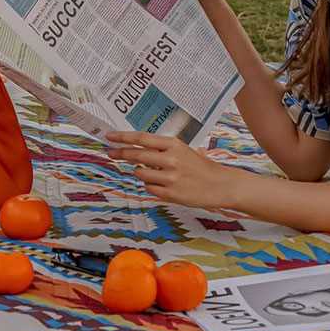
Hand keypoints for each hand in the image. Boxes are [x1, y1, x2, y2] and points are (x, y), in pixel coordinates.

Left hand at [105, 130, 226, 209]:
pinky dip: (150, 185)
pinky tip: (162, 184)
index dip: (122, 137)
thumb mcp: (183, 150)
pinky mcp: (170, 193)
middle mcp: (170, 159)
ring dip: (141, 172)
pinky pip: (149, 188)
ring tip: (153, 172)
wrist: (220, 184)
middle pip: (135, 155)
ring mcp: (169, 177)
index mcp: (173, 144)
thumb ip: (161, 148)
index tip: (109, 137)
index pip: (141, 138)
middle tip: (111, 152)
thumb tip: (136, 145)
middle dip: (120, 153)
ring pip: (140, 173)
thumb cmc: (200, 166)